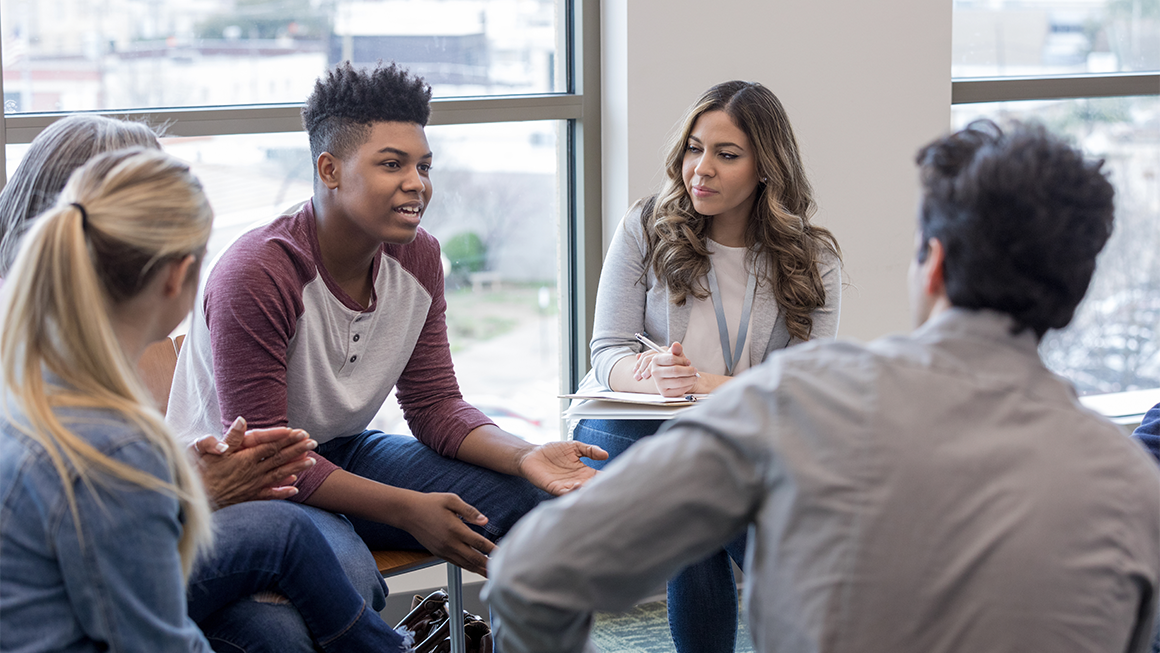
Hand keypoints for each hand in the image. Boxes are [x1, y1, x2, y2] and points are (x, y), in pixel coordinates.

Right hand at [192, 416, 317, 507]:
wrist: (195, 500)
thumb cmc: (200, 473)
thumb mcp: (210, 451)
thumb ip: (230, 437)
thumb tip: (242, 420)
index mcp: (244, 458)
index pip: (270, 446)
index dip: (286, 439)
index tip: (301, 432)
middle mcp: (252, 472)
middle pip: (279, 459)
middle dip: (297, 450)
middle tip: (313, 443)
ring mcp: (252, 486)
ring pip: (279, 475)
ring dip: (296, 468)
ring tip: (312, 462)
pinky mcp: (249, 498)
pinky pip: (269, 495)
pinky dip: (283, 492)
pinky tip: (295, 489)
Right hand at [397, 492, 494, 575]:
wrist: (408, 512)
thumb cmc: (430, 503)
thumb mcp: (451, 500)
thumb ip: (470, 511)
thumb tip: (485, 521)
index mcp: (455, 529)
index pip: (479, 543)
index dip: (493, 550)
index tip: (504, 553)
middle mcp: (450, 543)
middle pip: (474, 559)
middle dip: (489, 566)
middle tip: (502, 571)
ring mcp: (444, 550)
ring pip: (466, 564)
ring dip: (479, 570)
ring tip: (492, 574)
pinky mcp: (439, 553)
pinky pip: (457, 563)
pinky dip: (468, 567)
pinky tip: (475, 568)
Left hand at [517, 441, 607, 495]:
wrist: (532, 454)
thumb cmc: (553, 451)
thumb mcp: (574, 447)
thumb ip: (590, 450)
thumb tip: (606, 454)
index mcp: (583, 472)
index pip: (598, 477)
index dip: (607, 478)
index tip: (618, 478)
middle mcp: (577, 481)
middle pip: (591, 488)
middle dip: (599, 489)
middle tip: (610, 489)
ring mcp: (566, 486)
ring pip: (580, 493)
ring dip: (586, 492)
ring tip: (593, 488)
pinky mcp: (554, 488)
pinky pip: (565, 493)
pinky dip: (571, 491)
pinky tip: (577, 485)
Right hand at [635, 341, 698, 396]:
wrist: (675, 377)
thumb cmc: (675, 365)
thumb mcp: (676, 355)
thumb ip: (677, 350)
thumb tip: (676, 345)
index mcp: (655, 360)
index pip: (671, 359)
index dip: (683, 360)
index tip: (688, 362)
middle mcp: (655, 372)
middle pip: (675, 371)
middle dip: (688, 371)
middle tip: (694, 370)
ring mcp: (658, 383)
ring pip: (679, 381)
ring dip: (690, 379)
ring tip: (694, 377)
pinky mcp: (664, 392)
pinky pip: (679, 390)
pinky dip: (688, 386)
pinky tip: (690, 383)